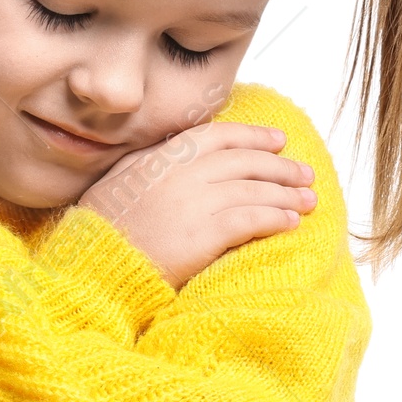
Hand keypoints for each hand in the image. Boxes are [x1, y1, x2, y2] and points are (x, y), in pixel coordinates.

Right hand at [78, 121, 316, 288]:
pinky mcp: (204, 234)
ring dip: (286, 194)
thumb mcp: (116, 182)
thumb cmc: (100, 230)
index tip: (277, 140)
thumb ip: (147, 164)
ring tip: (309, 200)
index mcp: (161, 158)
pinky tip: (291, 222)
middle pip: (244, 161)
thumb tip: (170, 153)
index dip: (252, 136)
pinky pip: (251, 219)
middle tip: (304, 173)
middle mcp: (181, 174)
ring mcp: (194, 202)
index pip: (217, 136)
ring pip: (253, 189)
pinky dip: (275, 217)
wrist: (93, 266)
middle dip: (280, 166)